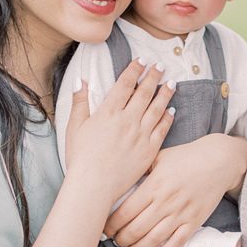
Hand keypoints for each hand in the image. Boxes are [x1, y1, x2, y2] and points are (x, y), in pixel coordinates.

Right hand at [67, 60, 175, 202]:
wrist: (94, 185)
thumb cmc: (81, 158)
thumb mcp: (74, 127)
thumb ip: (79, 102)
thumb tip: (80, 81)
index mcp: (109, 112)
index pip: (125, 84)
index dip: (134, 70)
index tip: (142, 61)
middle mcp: (128, 119)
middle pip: (145, 92)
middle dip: (153, 76)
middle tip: (161, 66)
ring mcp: (141, 135)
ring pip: (157, 108)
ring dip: (165, 93)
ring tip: (171, 83)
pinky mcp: (149, 150)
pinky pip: (162, 129)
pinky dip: (168, 117)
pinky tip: (172, 110)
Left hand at [103, 134, 246, 246]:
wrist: (219, 160)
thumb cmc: (187, 156)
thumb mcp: (159, 157)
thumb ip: (141, 169)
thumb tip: (121, 179)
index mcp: (153, 186)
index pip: (125, 212)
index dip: (112, 225)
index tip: (105, 229)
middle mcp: (165, 202)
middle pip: (136, 228)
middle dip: (121, 239)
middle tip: (115, 241)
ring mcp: (180, 213)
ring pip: (154, 238)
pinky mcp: (194, 221)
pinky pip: (177, 242)